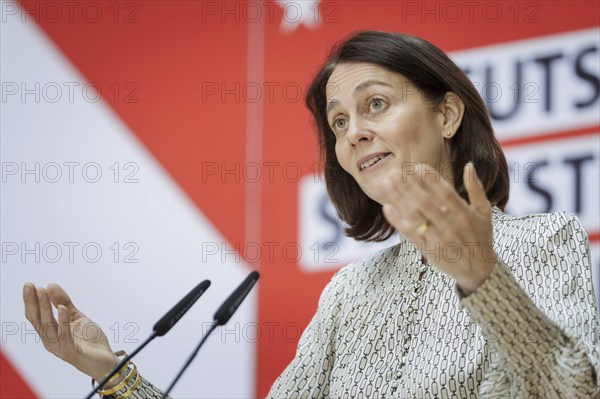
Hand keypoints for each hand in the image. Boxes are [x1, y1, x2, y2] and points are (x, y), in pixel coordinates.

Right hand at [23, 282, 118, 381]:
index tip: (29, 285)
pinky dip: (63, 322)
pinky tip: (62, 308)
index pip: (36, 316)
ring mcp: (60, 347)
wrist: (106, 360)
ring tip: (44, 292)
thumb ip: (64, 303)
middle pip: (38, 321)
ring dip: (45, 308)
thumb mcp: (77, 317)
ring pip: (49, 327)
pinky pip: (65, 336)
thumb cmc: (90, 342)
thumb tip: (50, 286)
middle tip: (31, 286)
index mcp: (50, 333)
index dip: (31, 301)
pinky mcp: (72, 352)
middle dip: (34, 303)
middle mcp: (51, 341)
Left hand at [379, 162, 496, 294]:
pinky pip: (411, 234)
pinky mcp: (429, 250)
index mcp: (463, 213)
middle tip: (394, 172)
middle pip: (426, 202)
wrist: (479, 270)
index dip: (431, 178)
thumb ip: (476, 188)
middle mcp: (450, 224)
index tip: (416, 166)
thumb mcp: (484, 212)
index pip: (445, 191)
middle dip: (409, 186)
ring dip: (400, 199)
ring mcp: (438, 238)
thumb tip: (469, 165)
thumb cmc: (480, 237)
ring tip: (386, 185)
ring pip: (416, 216)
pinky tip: (387, 209)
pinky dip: (399, 221)